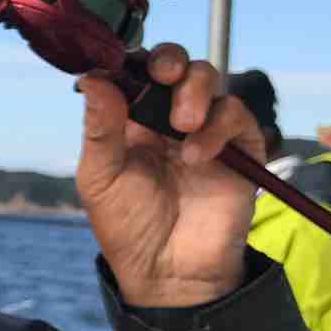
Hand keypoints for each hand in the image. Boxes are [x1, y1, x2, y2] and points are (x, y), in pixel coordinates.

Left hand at [76, 45, 262, 308]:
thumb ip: (100, 127)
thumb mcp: (101, 177)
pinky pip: (237, 115)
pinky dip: (219, 127)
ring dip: (195, 92)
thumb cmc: (128, 225)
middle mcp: (167, 118)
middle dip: (170, 61)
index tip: (126, 61)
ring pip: (209, 80)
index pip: (135, 71)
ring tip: (181, 126)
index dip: (134, 59)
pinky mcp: (240, 148)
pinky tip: (197, 156)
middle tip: (164, 77)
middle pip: (176, 65)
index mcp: (130, 120)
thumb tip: (91, 77)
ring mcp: (205, 129)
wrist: (168, 271)